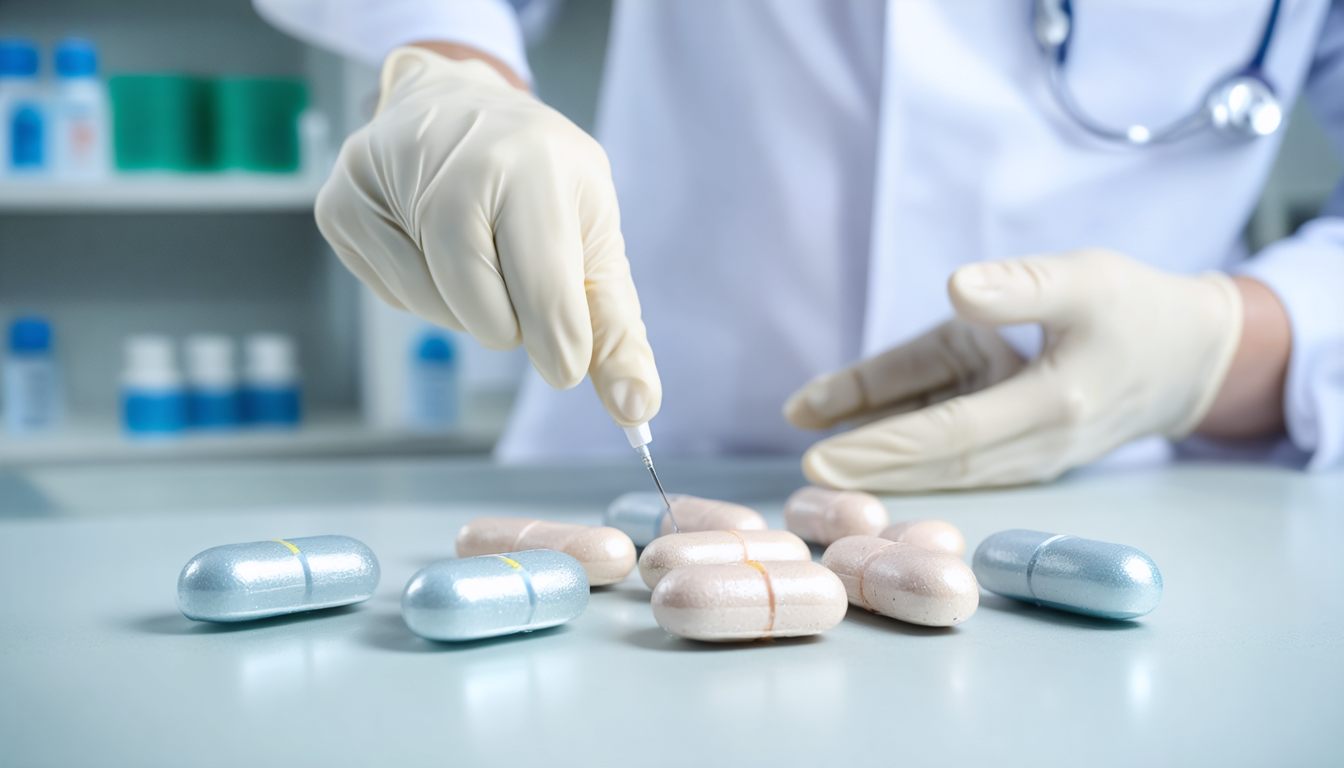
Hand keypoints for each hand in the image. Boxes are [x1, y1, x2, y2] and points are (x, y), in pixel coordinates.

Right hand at [316, 46, 659, 426]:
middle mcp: (457, 161)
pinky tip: (431, 244)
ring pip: (436, 309)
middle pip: (485, 313)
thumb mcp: (593, 239)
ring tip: (477, 252)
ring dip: (466, 310)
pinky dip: (424, 294)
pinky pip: (392, 296)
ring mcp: (386, 181)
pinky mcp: (340, 205)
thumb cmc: (538, 182)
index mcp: (535, 165)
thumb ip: (615, 330)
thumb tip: (636, 408)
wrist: (457, 107)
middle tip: (519, 280)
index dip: (560, 346)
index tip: (565, 361)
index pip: (545, 292)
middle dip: (511, 322)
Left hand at [784, 250, 1242, 490]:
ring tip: (817, 463)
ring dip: (884, 465)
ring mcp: (1029, 451)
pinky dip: (910, 449)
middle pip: (938, 459)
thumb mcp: (1086, 278)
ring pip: (944, 461)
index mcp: (1053, 401)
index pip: (953, 430)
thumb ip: (1023, 285)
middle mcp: (1037, 441)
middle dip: (870, 467)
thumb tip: (955, 286)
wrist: (1189, 357)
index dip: (887, 444)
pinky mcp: (1020, 446)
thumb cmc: (1136, 307)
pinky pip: (957, 450)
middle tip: (805, 473)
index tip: (825, 453)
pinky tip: (857, 441)